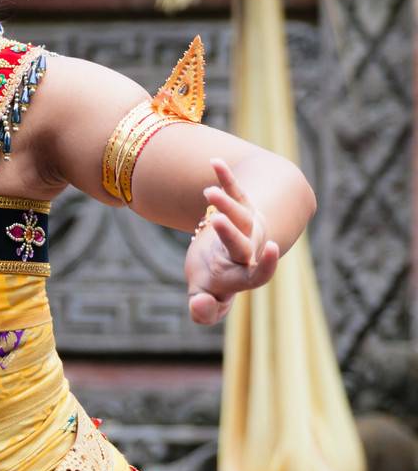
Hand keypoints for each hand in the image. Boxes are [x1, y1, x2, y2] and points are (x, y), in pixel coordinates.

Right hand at [185, 156, 280, 323]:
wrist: (229, 250)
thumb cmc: (213, 277)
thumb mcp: (203, 294)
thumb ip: (203, 309)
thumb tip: (199, 306)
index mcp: (241, 275)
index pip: (258, 275)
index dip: (267, 264)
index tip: (271, 248)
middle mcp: (248, 250)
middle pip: (242, 243)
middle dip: (231, 233)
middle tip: (216, 221)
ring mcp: (244, 227)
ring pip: (239, 215)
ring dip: (225, 203)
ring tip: (208, 192)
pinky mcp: (238, 208)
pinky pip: (234, 191)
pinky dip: (225, 178)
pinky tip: (214, 161)